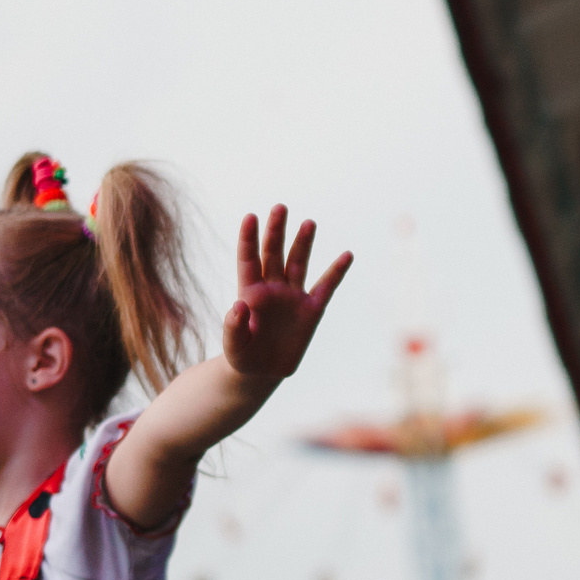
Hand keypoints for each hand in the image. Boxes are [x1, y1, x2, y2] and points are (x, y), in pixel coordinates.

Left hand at [222, 206, 353, 384]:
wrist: (261, 372)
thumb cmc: (241, 356)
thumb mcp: (233, 346)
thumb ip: (233, 327)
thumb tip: (239, 305)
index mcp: (249, 292)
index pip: (249, 259)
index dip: (249, 238)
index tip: (251, 216)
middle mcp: (271, 288)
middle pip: (274, 253)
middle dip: (276, 231)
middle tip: (280, 207)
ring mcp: (292, 297)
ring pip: (299, 263)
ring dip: (303, 242)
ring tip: (308, 222)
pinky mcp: (311, 310)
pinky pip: (326, 287)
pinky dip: (337, 271)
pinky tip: (347, 254)